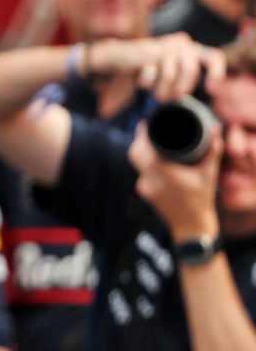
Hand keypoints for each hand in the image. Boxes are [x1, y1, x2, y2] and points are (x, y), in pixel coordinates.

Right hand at [85, 34, 224, 101]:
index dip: (216, 73)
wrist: (118, 57)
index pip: (213, 57)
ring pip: (170, 75)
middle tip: (169, 99)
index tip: (211, 90)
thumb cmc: (146, 69)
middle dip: (179, 90)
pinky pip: (153, 75)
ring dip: (161, 91)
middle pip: (190, 70)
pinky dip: (146, 83)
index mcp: (190, 49)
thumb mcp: (169, 72)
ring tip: (155, 94)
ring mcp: (165, 46)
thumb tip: (203, 94)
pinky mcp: (148, 52)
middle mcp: (181, 44)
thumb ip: (185, 77)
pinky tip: (141, 80)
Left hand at [128, 121, 221, 238]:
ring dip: (141, 152)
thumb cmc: (202, 200)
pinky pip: (140, 172)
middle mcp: (149, 179)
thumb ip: (212, 151)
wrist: (191, 227)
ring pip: (135, 163)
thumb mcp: (209, 174)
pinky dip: (145, 165)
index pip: (144, 148)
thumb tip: (215, 129)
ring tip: (149, 141)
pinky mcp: (143, 191)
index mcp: (162, 172)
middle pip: (134, 154)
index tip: (147, 123)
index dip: (143, 134)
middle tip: (145, 128)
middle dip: (138, 140)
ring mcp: (144, 187)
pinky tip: (156, 161)